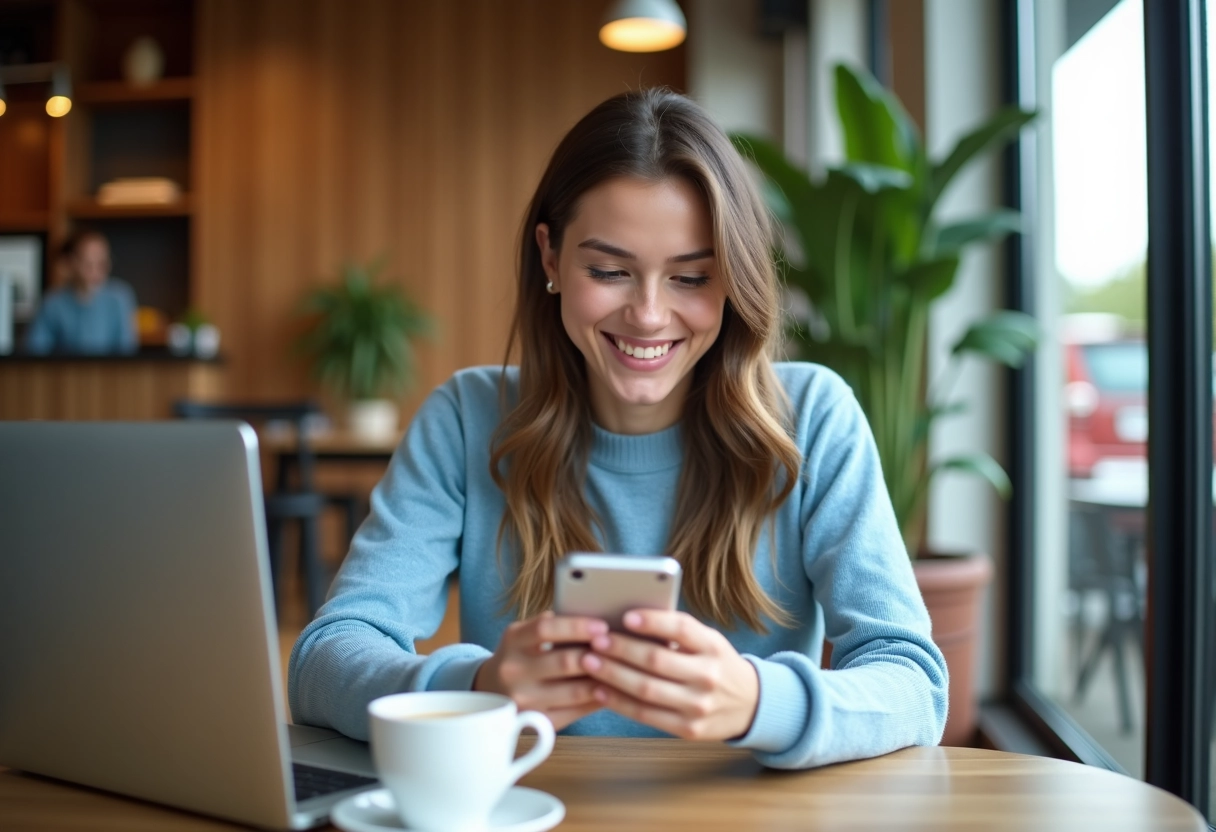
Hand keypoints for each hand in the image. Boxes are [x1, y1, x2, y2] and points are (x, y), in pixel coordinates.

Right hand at [473, 611, 608, 730]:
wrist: (491, 691)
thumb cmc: (520, 656)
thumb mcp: (524, 634)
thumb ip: (550, 626)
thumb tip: (593, 622)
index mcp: (513, 641)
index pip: (545, 629)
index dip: (577, 627)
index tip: (602, 626)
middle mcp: (514, 671)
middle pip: (563, 662)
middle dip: (597, 655)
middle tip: (620, 649)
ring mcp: (524, 700)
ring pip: (574, 691)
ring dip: (603, 680)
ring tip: (622, 669)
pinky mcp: (537, 723)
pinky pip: (575, 713)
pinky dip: (597, 701)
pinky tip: (612, 691)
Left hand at [579, 610, 759, 740]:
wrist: (750, 705)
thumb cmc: (716, 664)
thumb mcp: (707, 642)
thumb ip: (677, 632)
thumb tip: (626, 620)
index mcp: (712, 646)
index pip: (681, 628)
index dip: (652, 621)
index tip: (625, 615)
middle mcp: (708, 675)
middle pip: (656, 660)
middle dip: (620, 649)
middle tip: (595, 640)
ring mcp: (698, 705)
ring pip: (646, 689)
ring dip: (612, 675)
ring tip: (589, 662)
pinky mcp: (688, 729)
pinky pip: (646, 715)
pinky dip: (619, 702)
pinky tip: (600, 689)